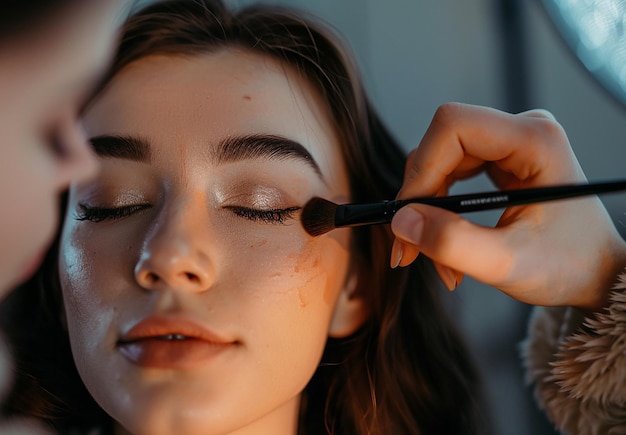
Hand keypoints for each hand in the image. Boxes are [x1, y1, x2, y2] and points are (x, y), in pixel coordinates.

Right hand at [390, 103, 625, 310]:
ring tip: (434, 257)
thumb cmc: (569, 265)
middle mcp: (522, 132)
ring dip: (427, 211)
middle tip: (412, 248)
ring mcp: (509, 144)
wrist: (594, 274)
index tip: (409, 217)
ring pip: (438, 162)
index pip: (453, 126)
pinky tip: (444, 242)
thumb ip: (452, 243)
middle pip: (440, 145)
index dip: (422, 169)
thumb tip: (402, 221)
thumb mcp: (508, 263)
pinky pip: (450, 174)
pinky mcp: (499, 160)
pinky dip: (438, 211)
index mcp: (534, 141)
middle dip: (420, 200)